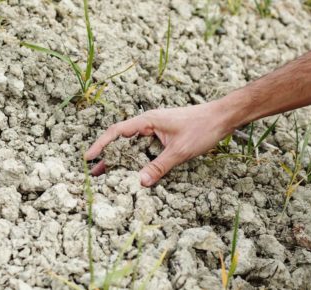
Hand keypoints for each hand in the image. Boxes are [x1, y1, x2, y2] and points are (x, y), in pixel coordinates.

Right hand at [84, 100, 233, 185]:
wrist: (222, 117)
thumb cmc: (202, 128)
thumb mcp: (180, 150)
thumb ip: (159, 166)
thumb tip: (140, 183)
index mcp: (147, 121)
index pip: (116, 132)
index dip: (100, 144)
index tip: (88, 157)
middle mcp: (148, 124)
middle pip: (121, 140)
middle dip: (108, 156)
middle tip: (94, 173)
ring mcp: (155, 130)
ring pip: (132, 145)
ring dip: (121, 159)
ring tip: (108, 175)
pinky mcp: (163, 136)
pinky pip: (144, 148)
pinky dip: (136, 159)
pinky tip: (134, 170)